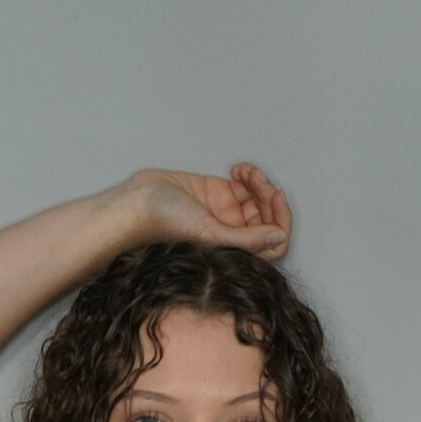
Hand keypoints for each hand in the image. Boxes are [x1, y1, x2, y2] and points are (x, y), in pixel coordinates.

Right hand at [122, 163, 291, 260]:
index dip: (281, 222)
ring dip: (259, 182)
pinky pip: (247, 185)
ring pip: (260, 198)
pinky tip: (237, 169)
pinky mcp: (220, 194)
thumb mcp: (210, 235)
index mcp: (234, 252)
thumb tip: (279, 238)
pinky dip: (249, 174)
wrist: (139, 202)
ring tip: (244, 173)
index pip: (274, 243)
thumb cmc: (164, 225)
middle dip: (269, 196)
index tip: (276, 200)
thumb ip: (247, 240)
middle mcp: (234, 235)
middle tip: (258, 182)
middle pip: (269, 218)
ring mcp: (228, 214)